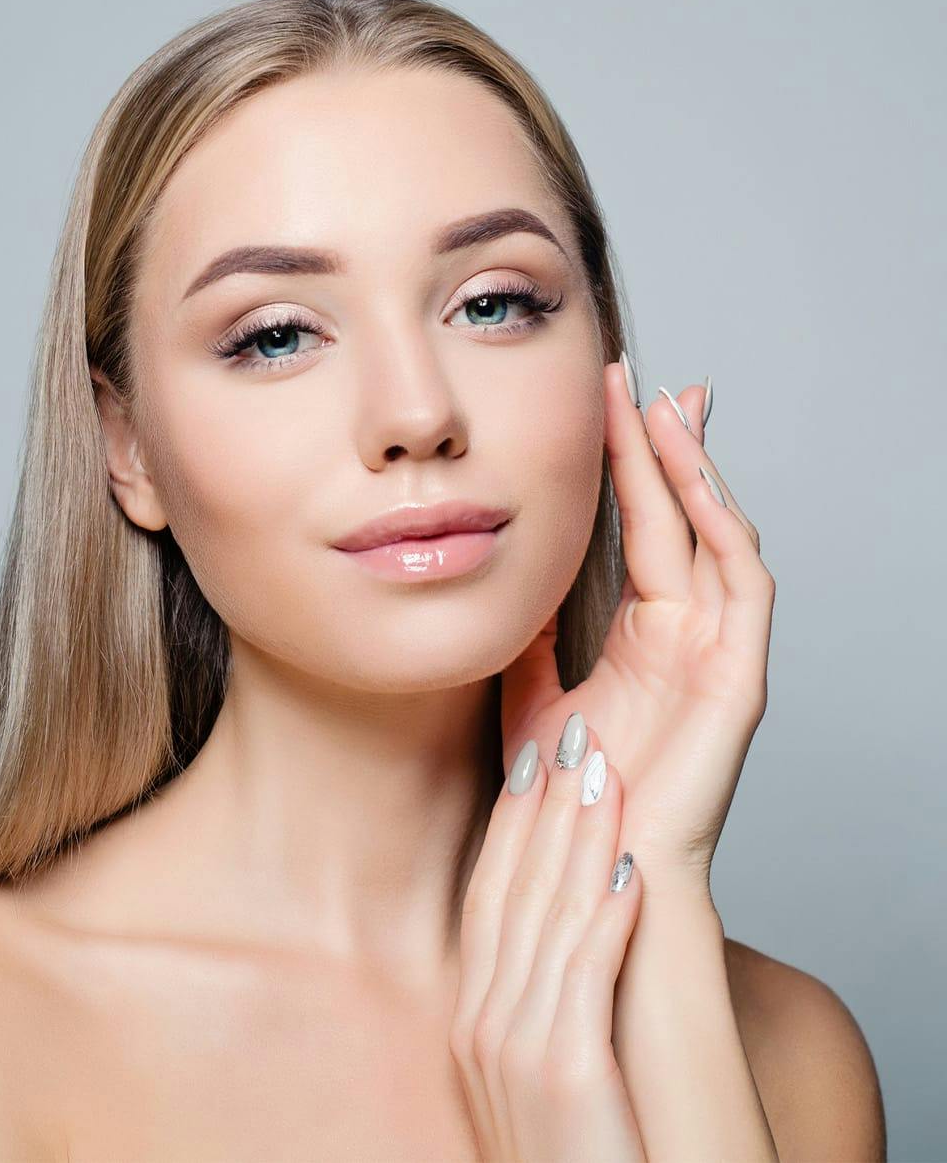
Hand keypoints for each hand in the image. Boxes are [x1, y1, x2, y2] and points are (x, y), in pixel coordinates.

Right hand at [451, 723, 645, 1162]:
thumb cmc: (579, 1155)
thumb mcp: (542, 1065)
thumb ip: (539, 995)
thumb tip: (567, 920)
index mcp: (474, 1017)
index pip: (489, 894)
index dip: (513, 821)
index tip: (535, 756)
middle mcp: (481, 1024)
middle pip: (511, 889)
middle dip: (542, 805)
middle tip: (569, 732)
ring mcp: (514, 1051)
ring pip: (546, 918)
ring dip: (577, 838)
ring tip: (604, 773)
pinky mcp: (563, 1076)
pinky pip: (584, 977)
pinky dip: (606, 916)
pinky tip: (632, 871)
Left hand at [500, 360, 774, 905]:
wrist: (585, 871)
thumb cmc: (563, 796)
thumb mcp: (529, 693)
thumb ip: (529, 636)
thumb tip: (510, 576)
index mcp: (644, 635)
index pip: (639, 529)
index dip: (626, 466)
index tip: (605, 406)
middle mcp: (686, 634)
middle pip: (680, 518)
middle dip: (662, 446)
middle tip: (639, 381)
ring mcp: (716, 653)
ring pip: (716, 538)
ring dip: (693, 472)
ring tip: (663, 409)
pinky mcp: (739, 680)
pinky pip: (743, 587)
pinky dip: (722, 529)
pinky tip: (693, 480)